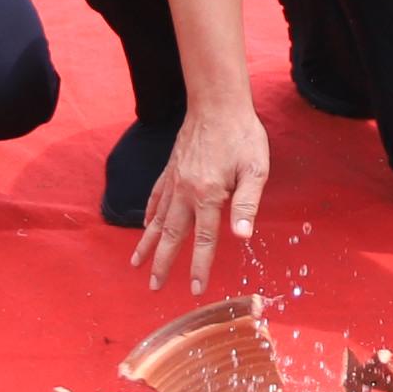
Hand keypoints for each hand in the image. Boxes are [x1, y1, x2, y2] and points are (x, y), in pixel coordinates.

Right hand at [132, 104, 271, 293]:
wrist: (217, 102)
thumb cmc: (242, 135)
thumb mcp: (255, 169)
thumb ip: (247, 204)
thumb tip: (242, 237)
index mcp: (208, 195)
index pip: (204, 240)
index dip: (200, 266)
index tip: (195, 289)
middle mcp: (185, 192)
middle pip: (171, 236)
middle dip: (162, 263)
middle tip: (154, 286)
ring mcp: (174, 180)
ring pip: (157, 219)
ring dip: (147, 244)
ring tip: (136, 264)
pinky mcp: (170, 169)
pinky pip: (155, 197)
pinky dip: (148, 214)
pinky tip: (144, 226)